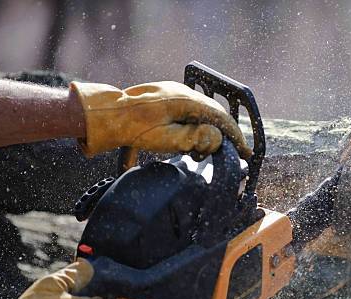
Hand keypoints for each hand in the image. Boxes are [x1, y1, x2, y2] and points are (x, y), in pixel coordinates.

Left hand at [70, 81, 251, 158]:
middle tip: (229, 152)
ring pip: (200, 113)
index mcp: (186, 100)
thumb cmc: (133, 129)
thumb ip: (196, 138)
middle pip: (212, 114)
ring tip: (202, 153)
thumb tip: (218, 138)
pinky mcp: (163, 99)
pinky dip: (194, 127)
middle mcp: (181, 93)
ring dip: (206, 132)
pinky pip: (187, 112)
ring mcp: (171, 94)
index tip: (245, 151)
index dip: (235, 136)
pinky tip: (189, 141)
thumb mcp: (168, 139)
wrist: (105, 117)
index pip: (220, 118)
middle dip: (222, 134)